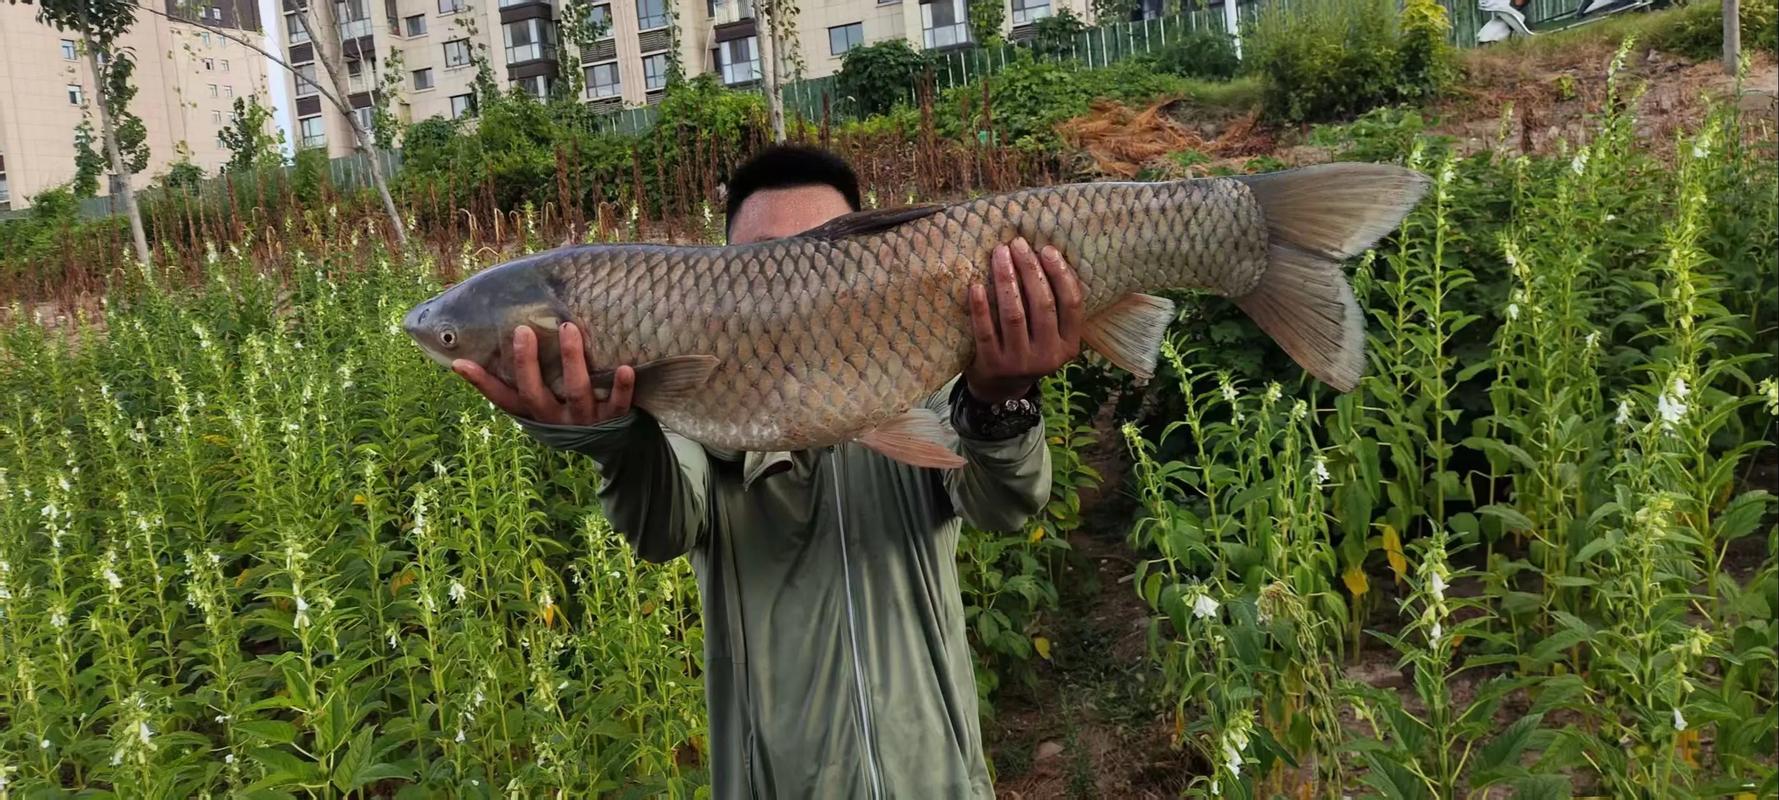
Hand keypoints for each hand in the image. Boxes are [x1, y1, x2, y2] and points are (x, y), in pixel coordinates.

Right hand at [452, 322, 635, 425]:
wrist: (616, 444)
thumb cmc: (572, 407)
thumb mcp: (547, 398)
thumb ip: (528, 376)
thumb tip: (491, 344)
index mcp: (536, 413)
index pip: (503, 399)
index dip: (481, 383)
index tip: (460, 362)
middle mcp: (555, 418)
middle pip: (535, 393)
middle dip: (527, 363)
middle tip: (523, 330)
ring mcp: (584, 420)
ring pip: (576, 392)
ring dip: (572, 360)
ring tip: (570, 329)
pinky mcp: (614, 420)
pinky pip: (618, 404)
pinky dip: (620, 387)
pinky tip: (624, 368)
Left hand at [964, 237, 1083, 403]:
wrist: (999, 389)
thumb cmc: (1026, 348)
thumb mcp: (1048, 336)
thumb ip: (1051, 307)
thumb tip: (1042, 255)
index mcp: (1069, 346)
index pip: (1072, 304)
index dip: (1061, 274)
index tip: (1047, 249)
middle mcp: (1048, 356)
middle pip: (1042, 304)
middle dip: (1030, 270)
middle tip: (1017, 244)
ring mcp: (1020, 362)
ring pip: (1014, 314)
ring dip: (1006, 280)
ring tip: (999, 254)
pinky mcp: (993, 364)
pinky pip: (985, 330)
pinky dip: (980, 306)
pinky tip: (976, 285)